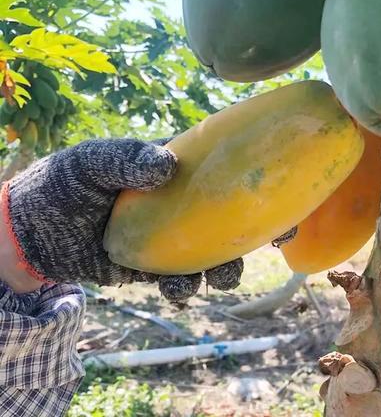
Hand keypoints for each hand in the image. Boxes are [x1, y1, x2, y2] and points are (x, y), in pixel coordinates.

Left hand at [0, 138, 242, 301]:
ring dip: (219, 270)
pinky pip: (177, 279)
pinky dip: (184, 287)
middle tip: (255, 249)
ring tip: (214, 279)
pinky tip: (177, 290)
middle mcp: (177, 205)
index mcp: (173, 171)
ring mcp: (167, 238)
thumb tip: (166, 167)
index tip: (278, 204)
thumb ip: (126, 158)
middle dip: (243, 240)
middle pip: (224, 221)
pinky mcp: (151, 267)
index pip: (221, 175)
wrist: (33, 232)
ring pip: (207, 255)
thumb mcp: (92, 162)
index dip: (251, 187)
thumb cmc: (64, 184)